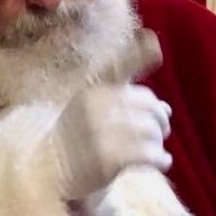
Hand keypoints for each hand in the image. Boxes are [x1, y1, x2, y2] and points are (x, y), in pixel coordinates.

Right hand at [50, 31, 170, 200]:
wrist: (48, 171)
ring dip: (159, 141)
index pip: (117, 68)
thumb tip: (167, 108)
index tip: (153, 44)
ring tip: (157, 149)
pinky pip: (147, 154)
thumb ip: (125, 102)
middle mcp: (94, 107)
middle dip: (160, 119)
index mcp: (91, 91)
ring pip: (150, 131)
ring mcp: (100, 133)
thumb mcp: (91, 109)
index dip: (139, 54)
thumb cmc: (76, 139)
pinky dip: (160, 158)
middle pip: (147, 105)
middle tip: (163, 130)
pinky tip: (162, 161)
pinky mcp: (107, 159)